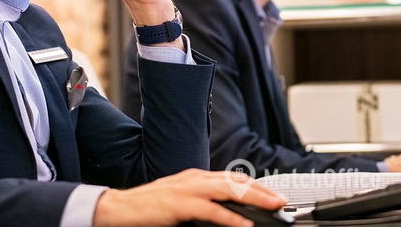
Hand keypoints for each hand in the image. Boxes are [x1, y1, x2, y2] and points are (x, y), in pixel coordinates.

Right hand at [92, 168, 286, 226]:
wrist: (118, 209)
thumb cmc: (147, 209)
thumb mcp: (180, 203)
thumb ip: (202, 204)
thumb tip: (226, 214)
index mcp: (194, 178)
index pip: (231, 178)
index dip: (254, 186)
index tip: (273, 195)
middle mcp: (193, 179)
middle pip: (234, 181)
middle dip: (261, 190)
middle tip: (282, 201)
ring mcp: (185, 189)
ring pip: (227, 190)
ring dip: (253, 198)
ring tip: (272, 207)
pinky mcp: (177, 204)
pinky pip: (209, 210)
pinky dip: (229, 218)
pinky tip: (244, 224)